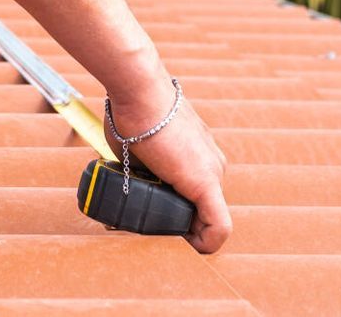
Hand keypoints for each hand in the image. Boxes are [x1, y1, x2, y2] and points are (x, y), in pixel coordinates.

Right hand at [106, 82, 230, 252]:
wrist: (139, 91)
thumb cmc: (132, 110)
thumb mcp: (136, 145)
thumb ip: (138, 164)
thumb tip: (122, 175)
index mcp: (197, 154)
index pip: (194, 193)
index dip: (174, 210)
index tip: (149, 213)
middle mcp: (211, 163)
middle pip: (200, 208)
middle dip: (177, 225)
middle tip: (147, 228)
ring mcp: (212, 172)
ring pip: (207, 218)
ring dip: (186, 233)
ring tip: (157, 234)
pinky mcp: (206, 183)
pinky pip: (218, 226)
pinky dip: (207, 243)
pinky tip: (193, 249)